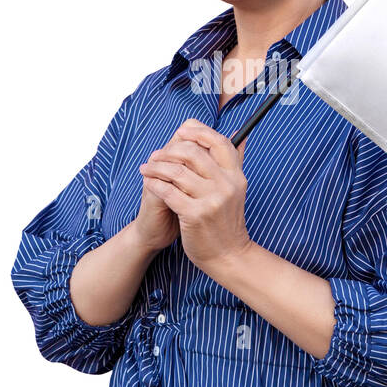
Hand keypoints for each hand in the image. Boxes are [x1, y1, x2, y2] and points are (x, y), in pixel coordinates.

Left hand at [138, 118, 251, 272]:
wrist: (228, 255)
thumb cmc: (226, 221)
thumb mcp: (236, 189)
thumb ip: (236, 161)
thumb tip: (240, 134)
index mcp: (236, 175)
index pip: (219, 142)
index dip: (199, 132)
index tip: (181, 131)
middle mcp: (226, 184)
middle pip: (194, 152)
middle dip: (170, 150)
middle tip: (157, 155)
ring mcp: (211, 200)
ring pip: (177, 171)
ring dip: (157, 167)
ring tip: (147, 168)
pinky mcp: (195, 214)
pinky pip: (169, 192)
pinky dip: (155, 184)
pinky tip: (148, 183)